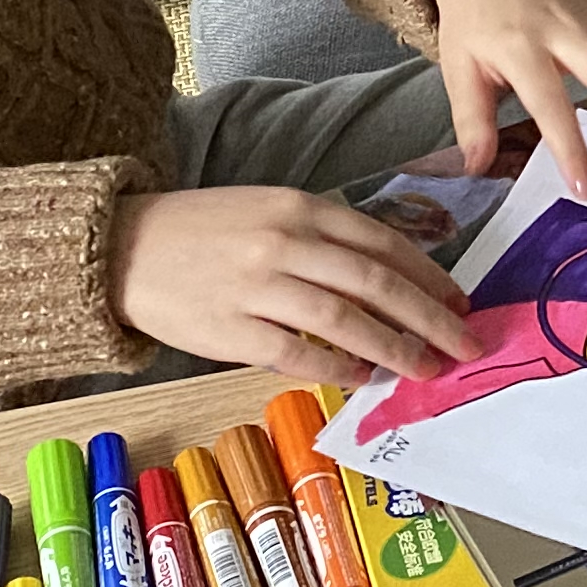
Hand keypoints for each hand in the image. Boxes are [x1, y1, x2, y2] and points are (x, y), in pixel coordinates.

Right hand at [110, 184, 480, 384]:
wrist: (122, 249)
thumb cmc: (204, 232)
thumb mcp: (269, 212)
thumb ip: (324, 239)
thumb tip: (389, 284)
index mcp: (300, 207)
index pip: (383, 243)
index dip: (430, 276)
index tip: (461, 302)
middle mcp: (284, 242)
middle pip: (377, 283)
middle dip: (430, 317)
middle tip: (465, 344)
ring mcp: (257, 286)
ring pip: (346, 320)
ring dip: (395, 349)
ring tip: (425, 368)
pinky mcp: (231, 329)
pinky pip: (298, 353)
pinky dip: (337, 368)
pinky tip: (362, 379)